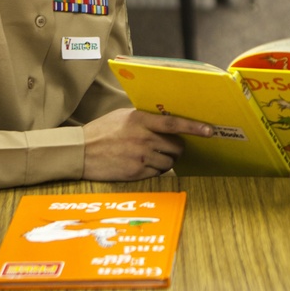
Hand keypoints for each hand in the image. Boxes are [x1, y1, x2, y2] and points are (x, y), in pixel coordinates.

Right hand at [81, 108, 211, 180]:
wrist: (79, 152)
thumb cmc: (102, 131)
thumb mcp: (123, 116)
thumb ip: (145, 118)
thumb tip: (167, 120)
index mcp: (140, 120)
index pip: (174, 123)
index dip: (194, 127)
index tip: (210, 130)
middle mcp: (143, 139)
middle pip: (176, 146)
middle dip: (176, 148)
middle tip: (168, 147)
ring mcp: (139, 157)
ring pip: (169, 163)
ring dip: (166, 161)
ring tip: (150, 156)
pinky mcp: (135, 173)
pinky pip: (157, 174)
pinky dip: (154, 170)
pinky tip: (141, 164)